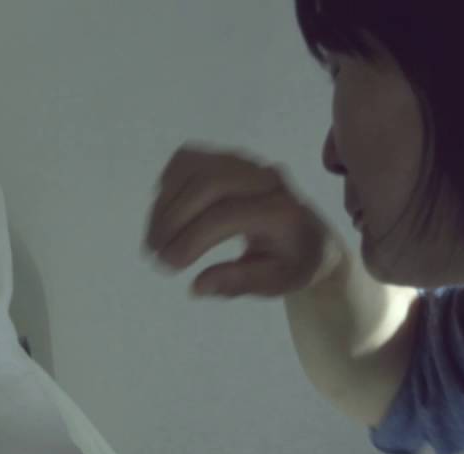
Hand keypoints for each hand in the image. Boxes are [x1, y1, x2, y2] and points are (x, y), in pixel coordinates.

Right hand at [144, 145, 344, 296]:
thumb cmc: (290, 262)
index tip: (169, 266)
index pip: (226, 216)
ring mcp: (245, 163)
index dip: (190, 239)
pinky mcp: (227, 157)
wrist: (309, 236)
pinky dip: (169, 184)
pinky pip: (188, 159)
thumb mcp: (274, 283)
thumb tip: (198, 285)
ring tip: (154, 238)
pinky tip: (164, 213)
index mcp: (280, 211)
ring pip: (194, 167)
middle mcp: (265, 179)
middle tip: (154, 252)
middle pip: (208, 184)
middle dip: (173, 219)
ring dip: (165, 203)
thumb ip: (238, 282)